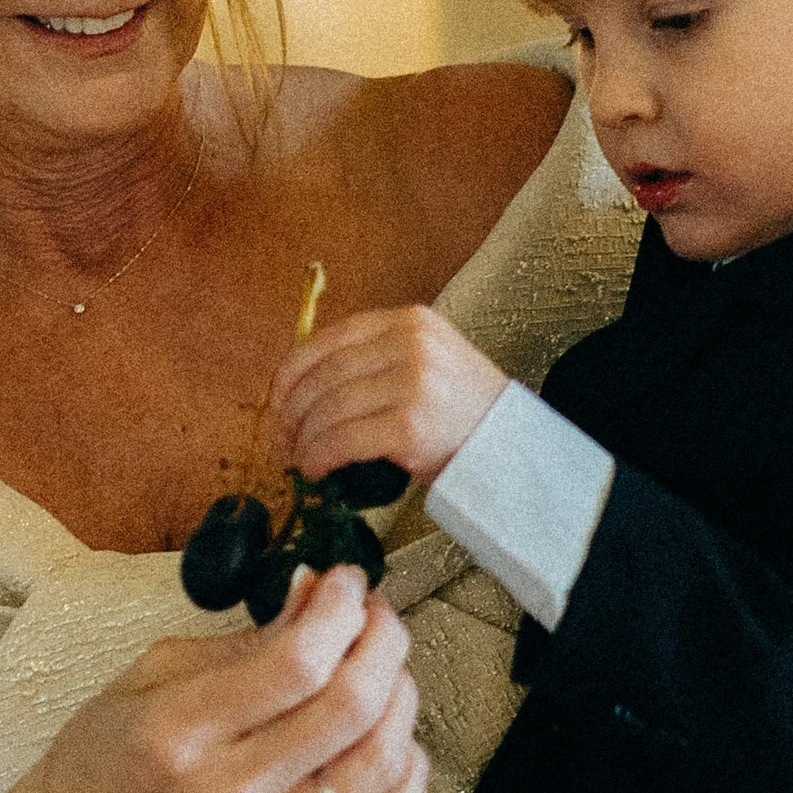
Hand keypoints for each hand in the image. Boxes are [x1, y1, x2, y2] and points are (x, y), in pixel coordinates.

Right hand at [0, 566, 428, 792]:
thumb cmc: (104, 765)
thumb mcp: (148, 677)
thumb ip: (241, 641)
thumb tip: (317, 596)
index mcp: (178, 732)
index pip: (295, 663)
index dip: (340, 610)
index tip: (345, 583)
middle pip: (349, 707)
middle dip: (382, 640)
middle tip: (374, 617)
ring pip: (379, 763)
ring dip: (400, 698)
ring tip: (383, 672)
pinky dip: (407, 774)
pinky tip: (387, 740)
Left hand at [271, 305, 509, 490]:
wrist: (513, 449)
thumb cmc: (465, 413)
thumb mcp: (429, 361)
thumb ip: (379, 357)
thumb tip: (305, 382)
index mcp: (412, 322)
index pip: (333, 338)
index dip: (294, 370)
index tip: (279, 397)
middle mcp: (411, 345)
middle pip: (325, 375)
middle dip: (294, 411)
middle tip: (286, 436)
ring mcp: (412, 384)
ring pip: (328, 409)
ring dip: (304, 439)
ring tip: (301, 457)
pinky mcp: (409, 427)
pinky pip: (342, 440)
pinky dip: (319, 457)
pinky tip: (316, 470)